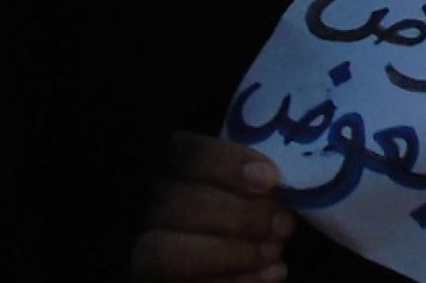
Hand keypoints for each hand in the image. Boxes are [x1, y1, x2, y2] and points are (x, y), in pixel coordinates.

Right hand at [129, 132, 291, 281]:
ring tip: (275, 252)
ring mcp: (141, 248)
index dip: (227, 165)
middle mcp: (145, 204)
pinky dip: (232, 282)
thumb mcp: (230, 182)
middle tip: (284, 225)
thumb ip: (243, 178)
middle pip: (182, 205)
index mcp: (164, 167)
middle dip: (241, 217)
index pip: (187, 155)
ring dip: (234, 254)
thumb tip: (274, 181)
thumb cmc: (230, 208)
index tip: (270, 179)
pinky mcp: (152, 279)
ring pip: (169, 253)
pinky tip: (271, 274)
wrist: (213, 246)